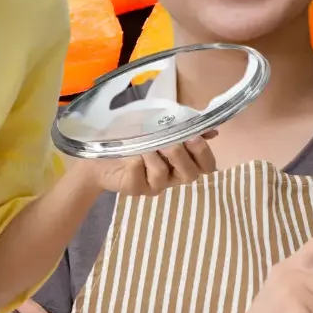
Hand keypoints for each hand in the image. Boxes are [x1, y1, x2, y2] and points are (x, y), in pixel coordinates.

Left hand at [88, 138, 219, 197]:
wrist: (100, 149)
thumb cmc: (133, 134)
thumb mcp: (160, 124)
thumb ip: (185, 126)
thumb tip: (212, 130)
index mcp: (183, 161)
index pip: (206, 166)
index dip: (204, 154)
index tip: (195, 137)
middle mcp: (172, 177)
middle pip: (190, 174)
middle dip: (181, 154)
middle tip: (171, 140)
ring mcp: (155, 185)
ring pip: (163, 173)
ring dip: (154, 153)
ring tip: (144, 142)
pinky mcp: (136, 188)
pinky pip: (141, 173)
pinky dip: (138, 158)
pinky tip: (131, 152)